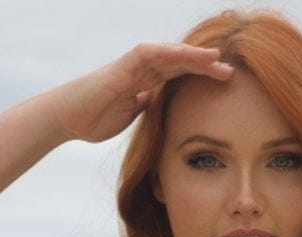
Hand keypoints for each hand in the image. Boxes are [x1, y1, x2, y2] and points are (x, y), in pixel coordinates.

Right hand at [58, 43, 233, 143]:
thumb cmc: (97, 119)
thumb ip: (150, 111)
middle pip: (181, 64)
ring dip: (192, 56)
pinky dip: (167, 52)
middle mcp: (144, 71)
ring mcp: (134, 66)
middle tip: (230, 72)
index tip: (226, 85)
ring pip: (169, 55)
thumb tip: (166, 113)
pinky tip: (185, 54)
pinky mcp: (123, 66)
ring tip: (215, 58)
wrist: (71, 118)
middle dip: (206, 67)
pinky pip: (148, 54)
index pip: (181, 77)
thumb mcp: (134, 119)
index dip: (203, 79)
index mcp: (148, 84)